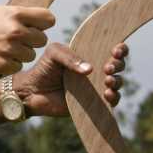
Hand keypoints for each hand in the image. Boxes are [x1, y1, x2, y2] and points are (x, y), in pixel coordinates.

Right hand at [0, 5, 55, 75]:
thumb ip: (18, 16)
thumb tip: (40, 20)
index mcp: (14, 14)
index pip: (48, 18)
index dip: (42, 25)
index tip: (34, 29)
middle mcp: (15, 31)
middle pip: (42, 40)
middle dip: (30, 43)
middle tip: (13, 42)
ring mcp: (10, 49)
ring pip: (30, 55)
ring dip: (19, 55)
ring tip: (0, 50)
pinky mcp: (4, 65)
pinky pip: (18, 67)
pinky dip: (8, 66)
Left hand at [13, 42, 127, 117]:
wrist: (32, 92)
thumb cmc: (43, 69)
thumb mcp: (54, 54)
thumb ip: (70, 57)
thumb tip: (90, 70)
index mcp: (89, 55)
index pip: (111, 49)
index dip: (120, 49)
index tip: (117, 50)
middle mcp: (96, 70)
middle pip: (118, 65)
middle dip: (118, 65)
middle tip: (108, 68)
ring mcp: (95, 86)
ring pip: (117, 82)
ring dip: (117, 81)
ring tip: (107, 81)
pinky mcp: (93, 102)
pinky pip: (111, 100)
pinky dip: (114, 97)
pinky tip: (108, 94)